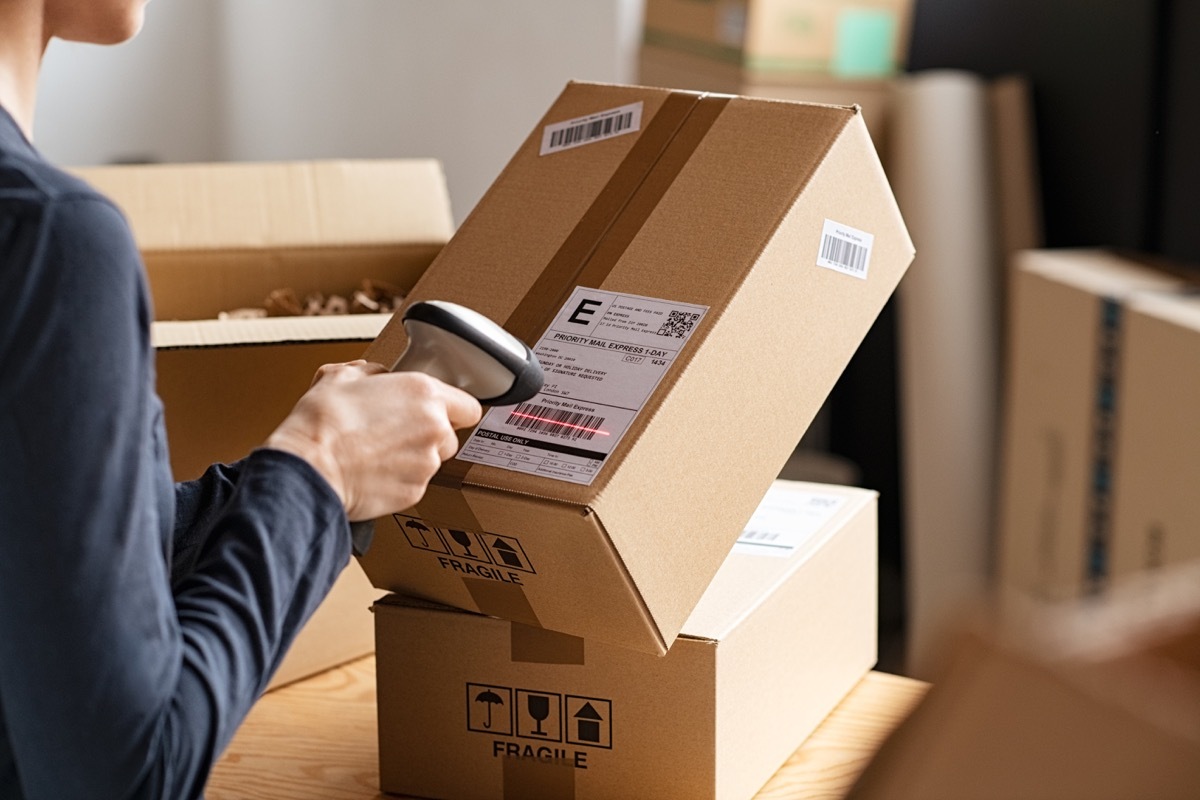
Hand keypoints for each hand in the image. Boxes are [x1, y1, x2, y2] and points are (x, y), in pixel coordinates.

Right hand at [264, 360, 481, 520]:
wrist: (309, 468)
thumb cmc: (323, 422)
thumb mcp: (341, 376)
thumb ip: (371, 373)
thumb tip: (375, 376)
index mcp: (424, 394)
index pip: (468, 406)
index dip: (453, 409)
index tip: (438, 411)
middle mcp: (434, 429)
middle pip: (449, 435)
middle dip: (428, 434)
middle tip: (396, 431)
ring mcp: (426, 464)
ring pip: (431, 461)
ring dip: (412, 457)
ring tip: (377, 453)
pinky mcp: (414, 493)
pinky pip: (414, 483)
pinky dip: (398, 480)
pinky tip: (372, 472)